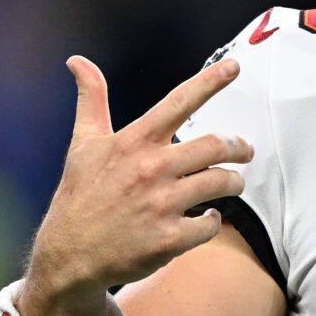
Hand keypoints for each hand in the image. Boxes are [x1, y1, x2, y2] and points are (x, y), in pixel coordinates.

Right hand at [28, 55, 252, 299]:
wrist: (69, 255)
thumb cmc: (80, 195)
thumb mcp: (83, 144)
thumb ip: (92, 100)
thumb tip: (78, 61)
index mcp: (133, 142)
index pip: (178, 103)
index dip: (209, 82)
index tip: (234, 66)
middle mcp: (150, 169)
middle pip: (215, 145)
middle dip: (238, 146)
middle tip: (245, 150)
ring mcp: (161, 205)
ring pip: (221, 183)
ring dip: (233, 182)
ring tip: (231, 184)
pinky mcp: (169, 239)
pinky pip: (210, 225)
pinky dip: (213, 221)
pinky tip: (206, 218)